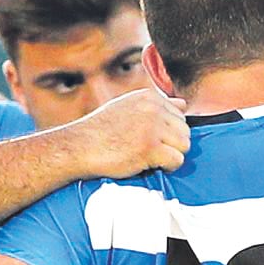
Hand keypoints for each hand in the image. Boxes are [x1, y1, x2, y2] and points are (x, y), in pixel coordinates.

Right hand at [70, 87, 194, 178]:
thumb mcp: (127, 108)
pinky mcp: (150, 148)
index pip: (179, 115)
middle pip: (185, 131)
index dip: (167, 132)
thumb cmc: (100, 131)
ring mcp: (152, 127)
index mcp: (148, 97)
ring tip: (149, 157)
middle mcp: (153, 108)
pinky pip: (177, 160)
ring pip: (184, 145)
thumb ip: (155, 106)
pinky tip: (149, 165)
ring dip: (170, 155)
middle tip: (149, 151)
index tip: (148, 139)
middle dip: (171, 144)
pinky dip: (167, 167)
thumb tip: (182, 104)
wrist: (78, 147)